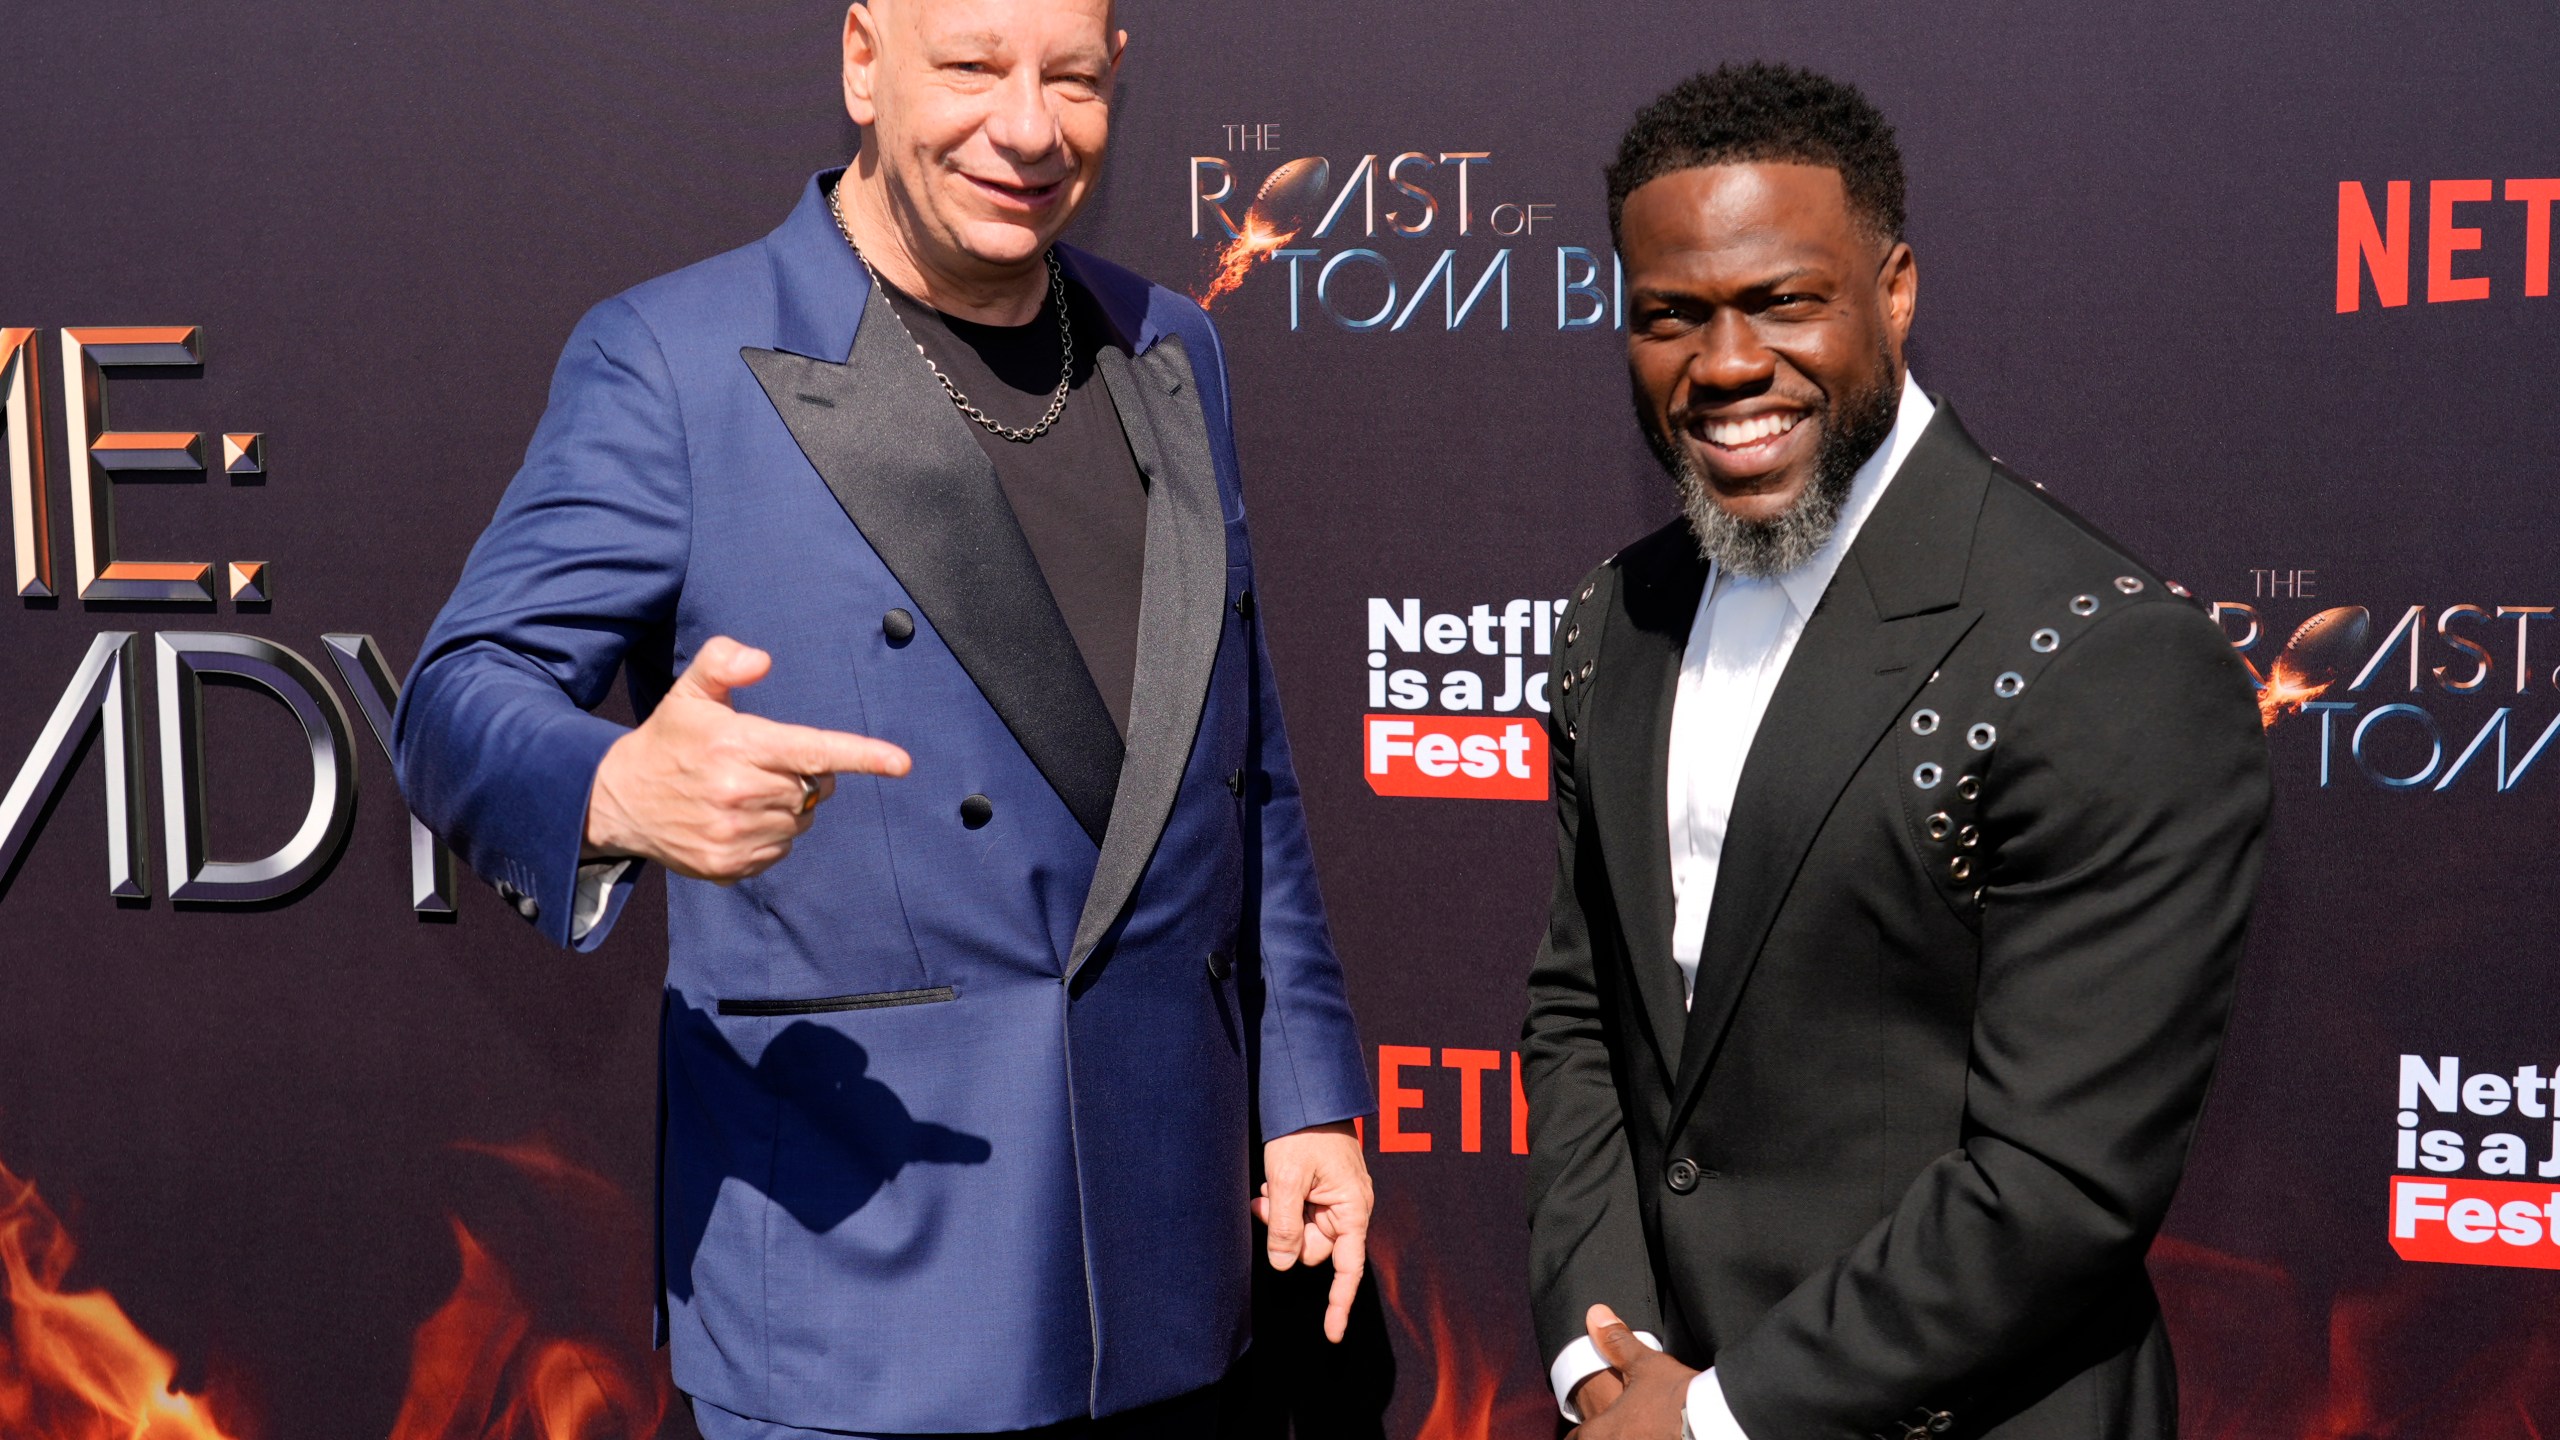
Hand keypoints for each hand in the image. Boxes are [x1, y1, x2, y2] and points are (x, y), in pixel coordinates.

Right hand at [584, 635, 910, 881]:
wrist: (617, 802)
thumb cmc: (667, 742)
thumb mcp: (689, 693)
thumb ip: (723, 662)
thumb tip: (760, 659)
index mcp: (738, 746)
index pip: (813, 749)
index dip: (862, 755)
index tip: (902, 763)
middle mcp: (738, 793)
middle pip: (814, 786)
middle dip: (803, 774)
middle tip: (762, 764)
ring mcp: (734, 834)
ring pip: (801, 819)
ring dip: (787, 805)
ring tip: (743, 792)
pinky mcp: (728, 866)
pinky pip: (781, 849)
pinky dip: (771, 835)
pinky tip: (736, 819)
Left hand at [1253, 1121, 1371, 1342]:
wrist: (1307, 1094)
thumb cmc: (1304, 1132)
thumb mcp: (1288, 1179)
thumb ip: (1285, 1225)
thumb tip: (1283, 1265)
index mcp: (1352, 1208)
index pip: (1348, 1268)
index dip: (1339, 1303)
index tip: (1333, 1335)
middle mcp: (1349, 1209)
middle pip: (1313, 1250)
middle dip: (1286, 1233)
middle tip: (1266, 1199)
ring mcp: (1334, 1201)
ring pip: (1300, 1232)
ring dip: (1280, 1216)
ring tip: (1269, 1185)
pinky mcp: (1320, 1192)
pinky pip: (1298, 1214)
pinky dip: (1282, 1205)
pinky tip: (1273, 1183)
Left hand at [1573, 1304, 1696, 1438]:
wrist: (1714, 1425)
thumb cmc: (1677, 1400)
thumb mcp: (1645, 1365)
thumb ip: (1617, 1342)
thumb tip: (1596, 1314)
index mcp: (1600, 1433)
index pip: (1576, 1439)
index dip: (1583, 1432)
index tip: (1590, 1426)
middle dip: (1604, 1435)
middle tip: (1618, 1422)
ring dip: (1625, 1437)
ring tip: (1640, 1430)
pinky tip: (1657, 1435)